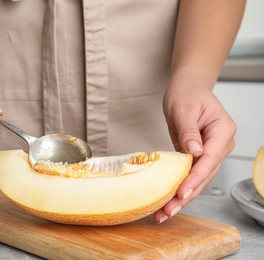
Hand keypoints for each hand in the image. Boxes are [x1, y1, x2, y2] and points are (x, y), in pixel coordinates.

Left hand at [154, 75, 235, 222]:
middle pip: (204, 175)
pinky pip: (189, 174)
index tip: (181, 193)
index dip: (195, 178)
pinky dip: (178, 187)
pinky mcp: (197, 156)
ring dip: (181, 197)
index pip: (209, 160)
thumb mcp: (184, 109)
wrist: (187, 87)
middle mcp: (219, 145)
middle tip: (168, 211)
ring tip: (163, 213)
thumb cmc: (187, 93)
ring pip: (197, 179)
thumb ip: (189, 132)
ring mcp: (210, 152)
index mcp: (222, 131)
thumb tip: (194, 152)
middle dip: (186, 195)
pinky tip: (166, 201)